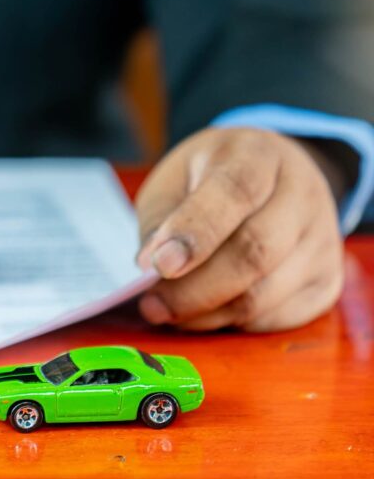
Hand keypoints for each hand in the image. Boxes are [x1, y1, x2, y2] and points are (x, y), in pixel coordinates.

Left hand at [134, 127, 344, 331]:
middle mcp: (301, 193)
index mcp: (256, 155)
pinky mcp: (328, 279)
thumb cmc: (206, 181)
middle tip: (152, 305)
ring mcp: (323, 239)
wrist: (270, 176)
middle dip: (195, 289)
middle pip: (255, 251)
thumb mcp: (174, 183)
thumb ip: (159, 223)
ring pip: (266, 293)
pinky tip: (206, 311)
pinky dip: (232, 323)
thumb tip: (151, 271)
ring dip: (208, 313)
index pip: (233, 193)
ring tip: (168, 310)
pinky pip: (278, 317)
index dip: (194, 233)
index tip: (158, 265)